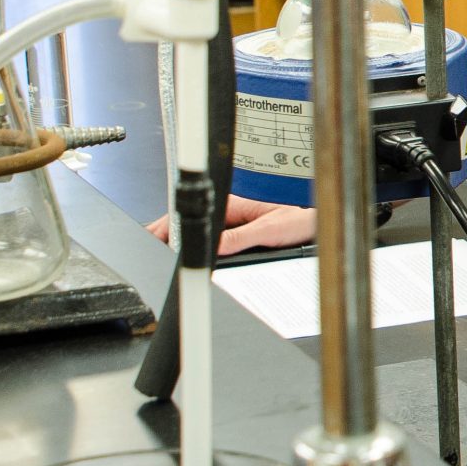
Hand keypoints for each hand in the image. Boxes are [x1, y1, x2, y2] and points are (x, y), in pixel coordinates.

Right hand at [142, 195, 318, 256]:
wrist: (315, 225)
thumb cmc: (299, 221)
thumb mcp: (268, 230)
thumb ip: (241, 237)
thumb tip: (215, 245)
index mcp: (231, 204)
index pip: (189, 214)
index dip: (167, 228)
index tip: (153, 240)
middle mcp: (228, 213)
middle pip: (188, 225)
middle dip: (167, 237)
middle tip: (151, 251)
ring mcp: (230, 224)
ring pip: (196, 234)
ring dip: (180, 243)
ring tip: (163, 257)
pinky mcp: (236, 235)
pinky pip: (209, 242)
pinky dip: (195, 250)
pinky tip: (187, 260)